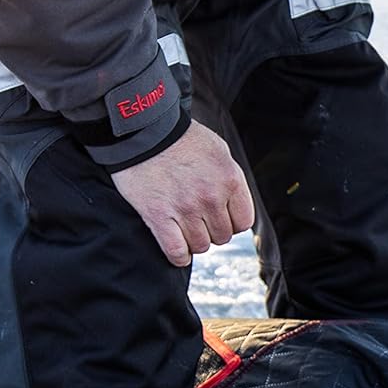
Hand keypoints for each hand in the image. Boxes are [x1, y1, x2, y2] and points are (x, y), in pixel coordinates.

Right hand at [111, 120, 254, 265]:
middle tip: (200, 218)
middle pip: (222, 236)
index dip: (232, 221)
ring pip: (200, 246)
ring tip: (186, 227)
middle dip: (212, 230)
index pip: (243, 222)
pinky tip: (179, 251)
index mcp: (230, 180)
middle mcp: (210, 197)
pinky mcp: (159, 217)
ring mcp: (185, 209)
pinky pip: (176, 252)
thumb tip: (236, 205)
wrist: (144, 131)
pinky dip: (179, 256)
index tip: (222, 216)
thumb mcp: (219, 151)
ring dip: (195, 241)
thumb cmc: (181, 139)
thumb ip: (231, 179)